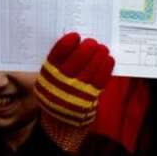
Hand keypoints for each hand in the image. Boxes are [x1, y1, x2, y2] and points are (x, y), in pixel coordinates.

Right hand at [36, 32, 113, 153]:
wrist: (62, 119)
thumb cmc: (57, 90)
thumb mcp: (50, 78)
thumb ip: (58, 63)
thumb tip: (74, 41)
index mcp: (48, 76)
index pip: (56, 56)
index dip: (66, 44)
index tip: (75, 36)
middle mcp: (61, 84)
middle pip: (76, 62)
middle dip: (86, 49)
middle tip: (91, 41)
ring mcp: (77, 91)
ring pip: (91, 69)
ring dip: (99, 55)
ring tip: (102, 47)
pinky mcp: (90, 97)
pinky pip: (101, 79)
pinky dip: (106, 67)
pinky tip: (108, 58)